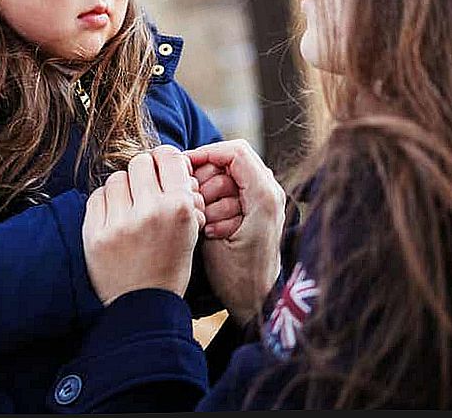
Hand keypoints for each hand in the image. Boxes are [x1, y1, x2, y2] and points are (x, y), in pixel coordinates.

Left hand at [82, 146, 205, 305]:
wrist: (143, 306)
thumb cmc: (170, 266)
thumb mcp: (190, 230)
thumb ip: (183, 195)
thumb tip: (171, 163)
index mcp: (179, 208)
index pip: (169, 157)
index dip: (165, 160)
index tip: (162, 169)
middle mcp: (150, 211)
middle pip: (140, 162)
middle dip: (144, 172)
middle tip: (145, 188)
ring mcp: (119, 223)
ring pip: (117, 178)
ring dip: (124, 187)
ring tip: (129, 206)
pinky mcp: (95, 233)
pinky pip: (97, 196)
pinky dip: (106, 202)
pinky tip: (114, 217)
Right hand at [185, 140, 285, 325]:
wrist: (253, 300)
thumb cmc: (237, 274)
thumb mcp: (219, 233)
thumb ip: (214, 195)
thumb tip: (193, 165)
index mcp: (265, 193)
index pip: (234, 151)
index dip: (205, 154)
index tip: (183, 167)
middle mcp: (268, 191)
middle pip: (226, 163)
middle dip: (205, 182)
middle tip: (199, 208)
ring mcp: (262, 199)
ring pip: (223, 177)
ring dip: (209, 197)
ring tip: (208, 224)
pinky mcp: (254, 209)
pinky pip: (227, 193)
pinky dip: (214, 204)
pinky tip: (212, 228)